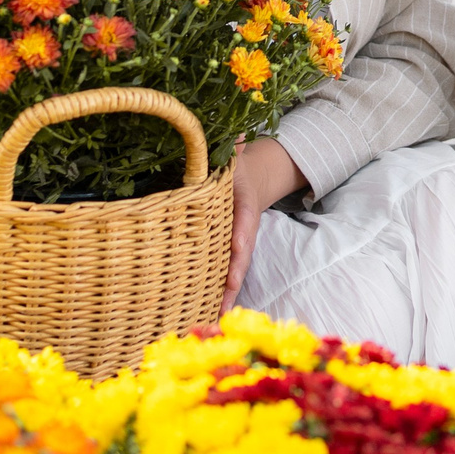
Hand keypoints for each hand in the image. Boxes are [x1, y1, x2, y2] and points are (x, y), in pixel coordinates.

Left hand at [224, 137, 305, 311]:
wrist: (251, 180)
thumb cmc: (236, 168)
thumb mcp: (235, 155)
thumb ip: (236, 146)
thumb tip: (238, 133)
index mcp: (245, 208)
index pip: (245, 227)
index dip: (240, 243)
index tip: (236, 258)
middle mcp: (241, 232)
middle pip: (238, 261)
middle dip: (230, 284)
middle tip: (220, 307)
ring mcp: (233, 246)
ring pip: (230, 274)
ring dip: (222, 296)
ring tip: (210, 320)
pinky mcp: (222, 254)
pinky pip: (219, 274)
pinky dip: (215, 294)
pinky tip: (202, 313)